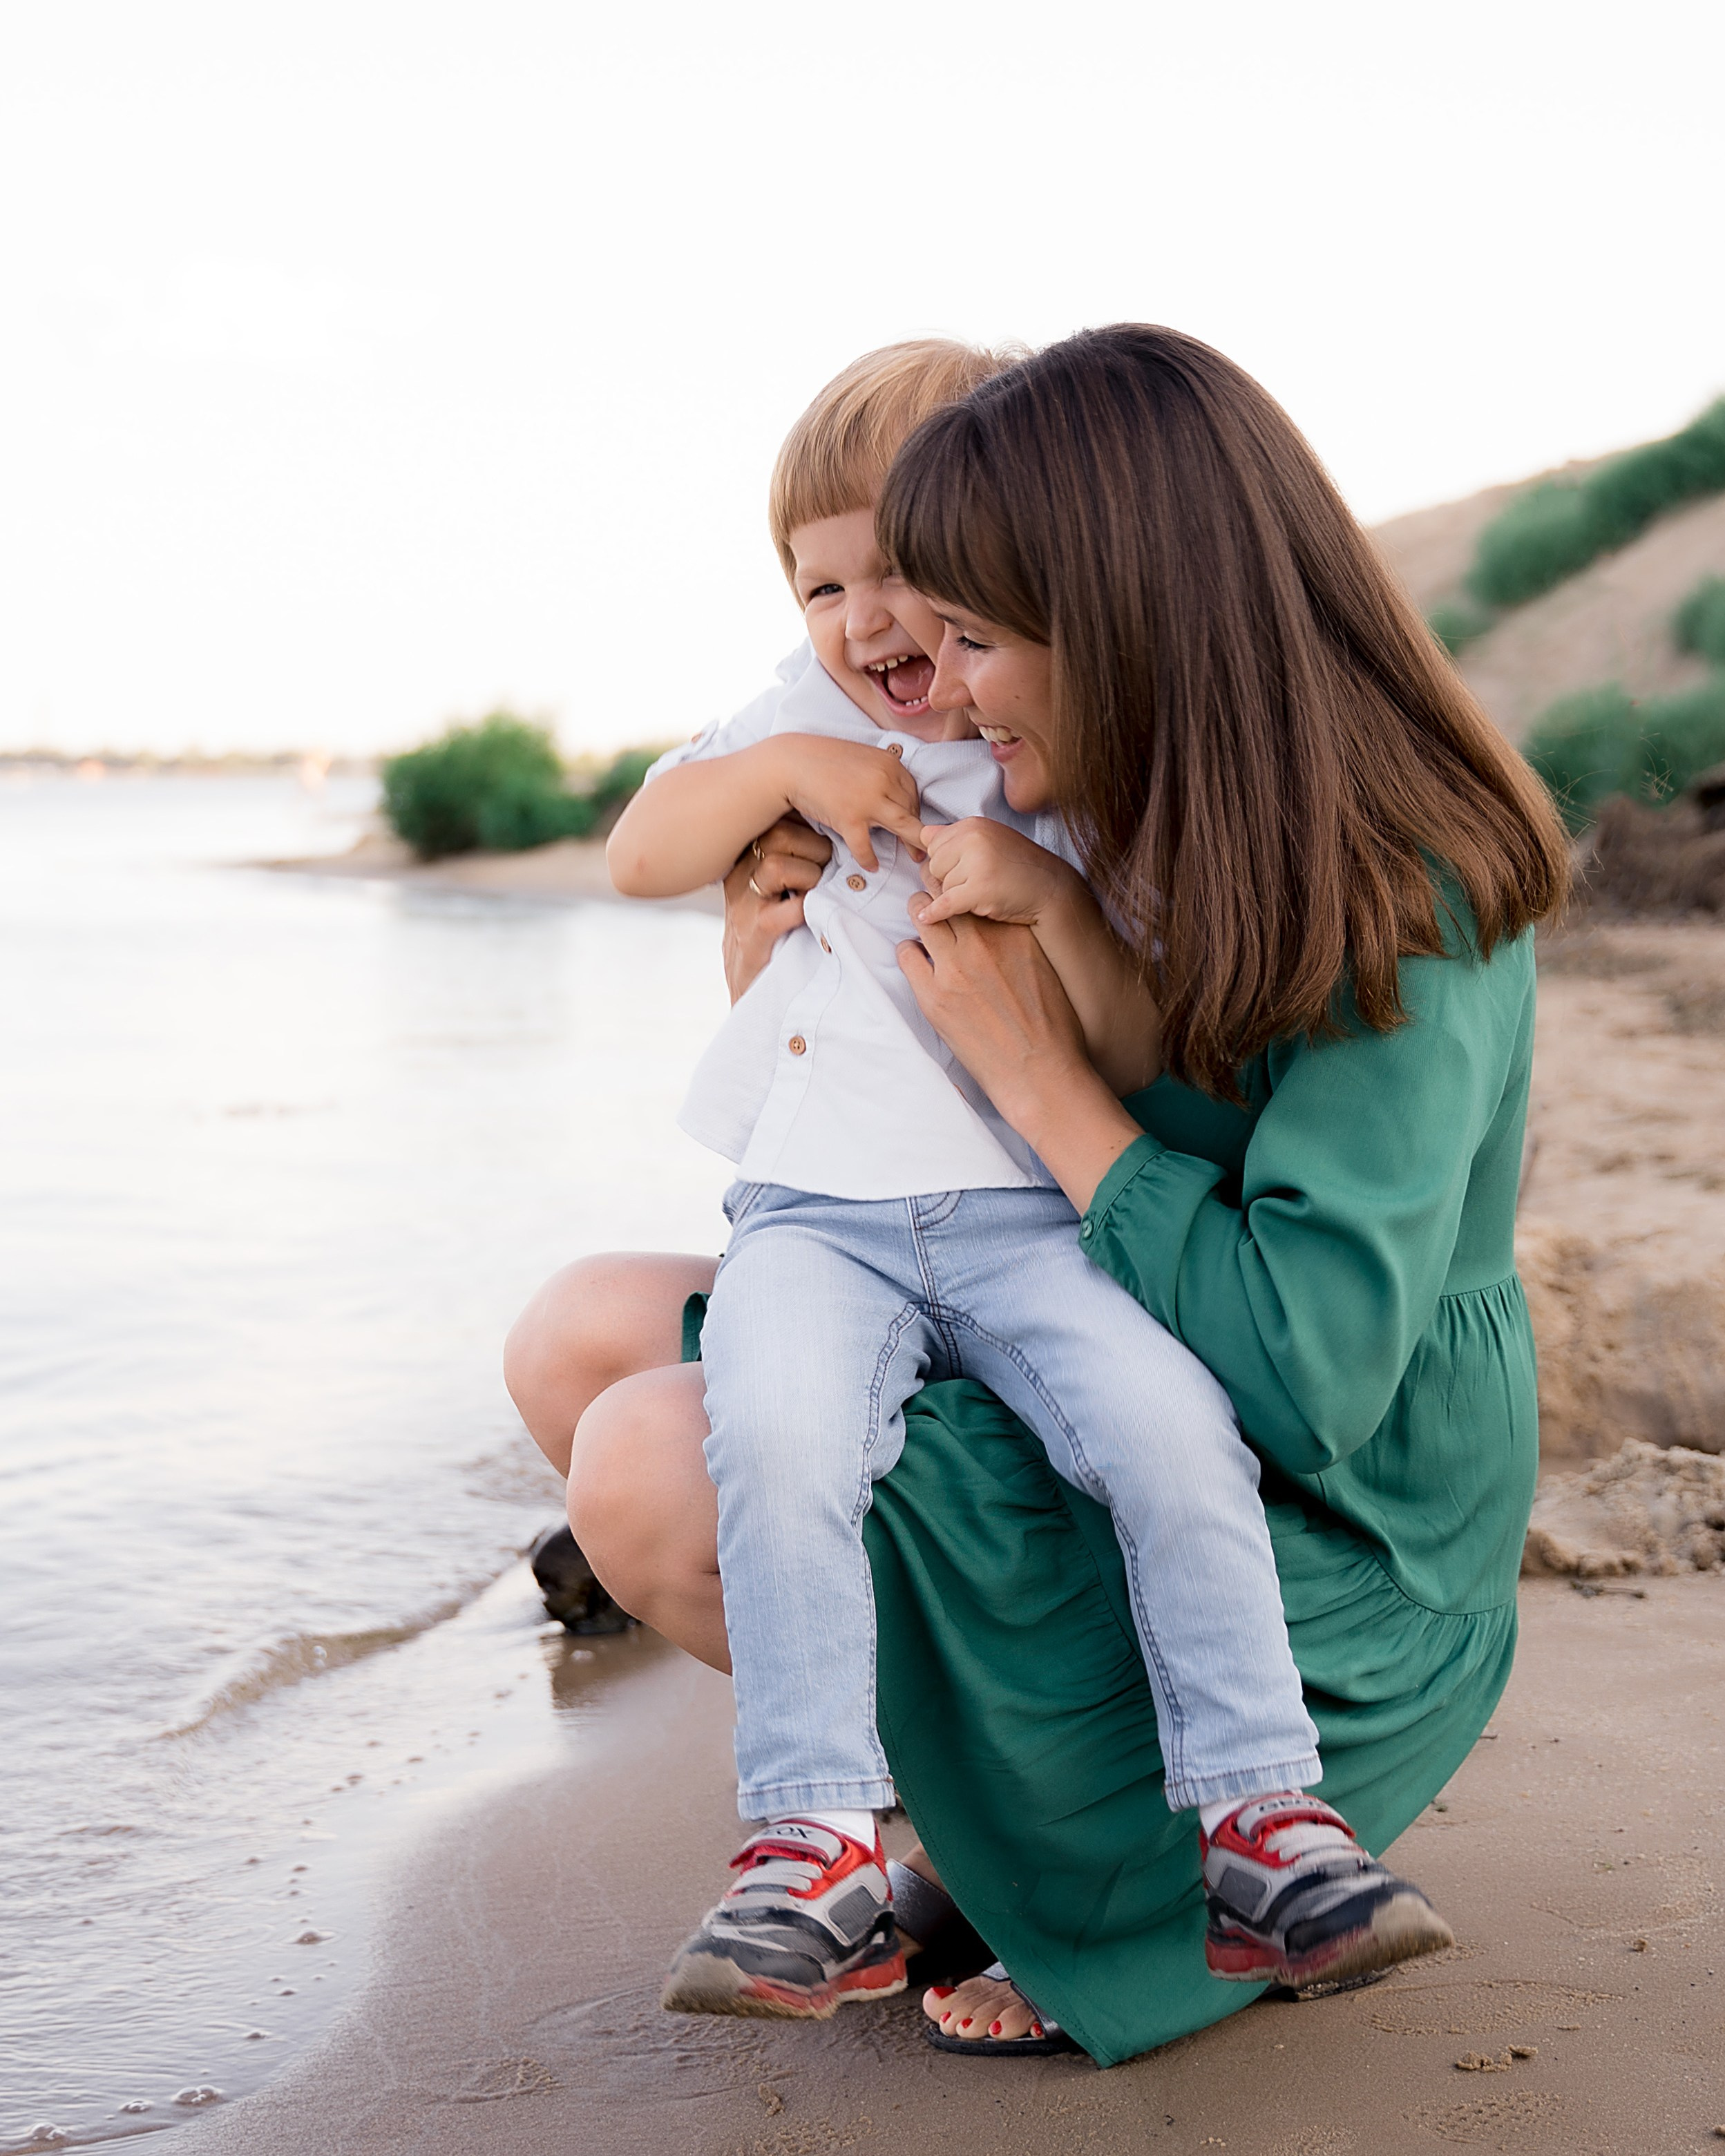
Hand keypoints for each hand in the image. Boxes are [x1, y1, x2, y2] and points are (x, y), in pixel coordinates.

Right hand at [721, 818, 830, 1003]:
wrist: (748, 988)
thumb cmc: (772, 934)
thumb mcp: (775, 891)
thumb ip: (794, 862)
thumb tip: (835, 835)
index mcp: (747, 861)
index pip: (775, 819)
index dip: (809, 824)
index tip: (830, 838)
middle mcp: (741, 876)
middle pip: (777, 834)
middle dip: (815, 846)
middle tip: (830, 867)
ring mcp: (746, 904)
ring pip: (779, 865)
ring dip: (813, 876)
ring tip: (820, 893)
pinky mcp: (757, 933)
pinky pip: (790, 908)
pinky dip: (811, 908)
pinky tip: (817, 915)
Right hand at [768, 734, 923, 871]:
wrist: (790, 763)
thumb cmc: (822, 761)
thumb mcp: (861, 758)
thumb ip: (880, 772)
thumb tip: (894, 793)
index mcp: (889, 762)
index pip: (913, 792)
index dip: (916, 812)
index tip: (915, 824)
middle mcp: (884, 779)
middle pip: (911, 810)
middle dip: (918, 831)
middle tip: (923, 848)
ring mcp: (868, 799)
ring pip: (903, 827)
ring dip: (912, 845)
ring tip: (915, 859)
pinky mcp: (850, 818)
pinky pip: (866, 846)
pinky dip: (870, 858)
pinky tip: (872, 866)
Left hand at [897, 897, 1144, 1211]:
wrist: (1042, 1074)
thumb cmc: (1053, 1028)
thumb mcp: (1045, 969)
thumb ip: (1018, 942)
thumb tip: (996, 927)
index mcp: (1015, 933)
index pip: (975, 890)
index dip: (962, 890)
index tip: (958, 895)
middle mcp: (984, 942)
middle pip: (945, 895)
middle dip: (938, 898)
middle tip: (935, 908)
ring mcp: (955, 967)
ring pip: (921, 916)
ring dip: (921, 920)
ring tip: (925, 933)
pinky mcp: (934, 996)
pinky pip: (907, 954)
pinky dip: (911, 954)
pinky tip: (922, 965)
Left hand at [917, 818, 1077, 925]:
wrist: (1050, 889)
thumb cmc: (1019, 867)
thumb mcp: (989, 839)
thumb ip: (956, 836)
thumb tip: (923, 834)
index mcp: (973, 825)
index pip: (933, 845)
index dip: (946, 861)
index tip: (964, 869)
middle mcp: (973, 839)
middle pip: (933, 866)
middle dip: (948, 878)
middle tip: (975, 882)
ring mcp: (977, 864)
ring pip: (940, 886)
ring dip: (956, 894)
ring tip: (982, 892)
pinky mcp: (979, 890)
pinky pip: (944, 903)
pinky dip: (935, 913)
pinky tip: (927, 917)